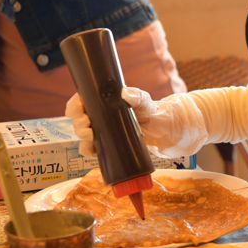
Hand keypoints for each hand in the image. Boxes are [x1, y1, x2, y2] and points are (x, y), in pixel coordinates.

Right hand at [65, 88, 207, 158]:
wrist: (172, 133)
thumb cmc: (159, 114)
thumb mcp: (149, 104)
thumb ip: (139, 98)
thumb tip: (125, 93)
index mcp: (108, 101)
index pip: (83, 100)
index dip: (75, 106)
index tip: (80, 113)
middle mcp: (104, 115)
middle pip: (80, 118)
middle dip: (78, 125)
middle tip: (88, 130)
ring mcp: (108, 130)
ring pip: (85, 134)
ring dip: (82, 140)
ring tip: (90, 143)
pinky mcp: (113, 145)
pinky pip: (96, 148)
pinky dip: (90, 151)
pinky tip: (92, 153)